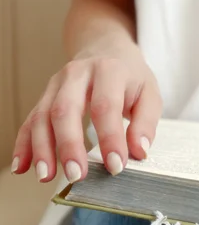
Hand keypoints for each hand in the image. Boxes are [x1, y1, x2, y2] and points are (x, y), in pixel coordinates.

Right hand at [11, 44, 162, 181]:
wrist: (107, 48)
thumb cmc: (130, 77)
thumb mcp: (149, 94)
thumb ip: (146, 123)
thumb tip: (139, 151)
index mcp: (109, 71)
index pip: (106, 106)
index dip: (110, 138)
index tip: (115, 166)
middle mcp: (78, 74)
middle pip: (66, 109)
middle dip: (69, 145)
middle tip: (76, 175)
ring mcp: (57, 84)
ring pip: (43, 115)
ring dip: (42, 148)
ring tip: (47, 176)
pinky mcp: (45, 96)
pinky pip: (31, 120)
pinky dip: (24, 144)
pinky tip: (23, 167)